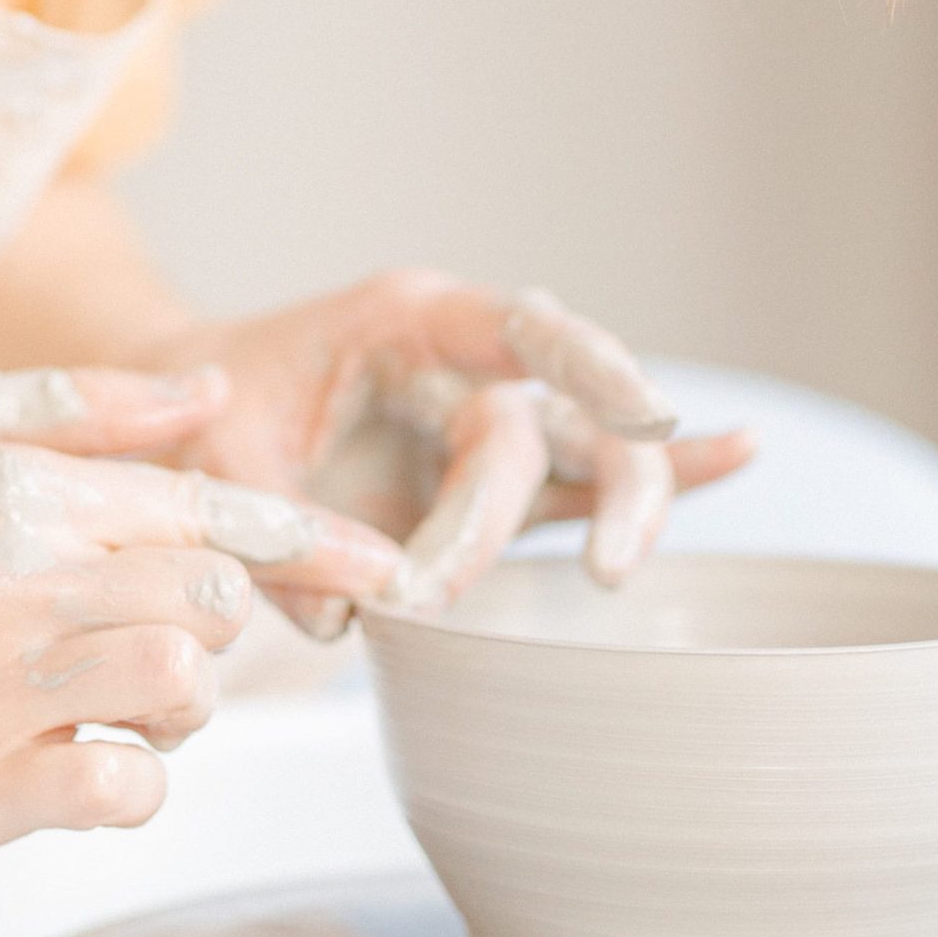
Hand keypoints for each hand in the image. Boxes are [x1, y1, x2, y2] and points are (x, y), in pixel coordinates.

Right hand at [0, 367, 403, 845]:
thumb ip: (87, 406)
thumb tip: (211, 387)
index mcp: (18, 490)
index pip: (204, 504)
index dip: (309, 540)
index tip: (383, 566)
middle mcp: (14, 582)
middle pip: (211, 598)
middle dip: (206, 618)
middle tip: (142, 626)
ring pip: (185, 689)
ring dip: (176, 702)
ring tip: (109, 694)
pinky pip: (129, 791)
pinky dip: (129, 784)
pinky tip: (75, 758)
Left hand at [118, 275, 753, 623]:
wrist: (197, 410)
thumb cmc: (210, 413)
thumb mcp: (218, 461)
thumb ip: (278, 533)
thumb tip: (348, 616)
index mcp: (407, 320)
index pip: (519, 328)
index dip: (590, 361)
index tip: (645, 411)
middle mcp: (466, 359)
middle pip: (555, 413)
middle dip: (552, 496)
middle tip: (559, 572)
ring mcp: (489, 416)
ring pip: (590, 445)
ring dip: (625, 498)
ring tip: (615, 566)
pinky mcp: (497, 478)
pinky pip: (582, 476)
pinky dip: (659, 474)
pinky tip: (740, 453)